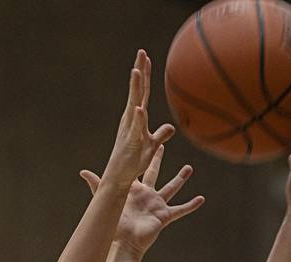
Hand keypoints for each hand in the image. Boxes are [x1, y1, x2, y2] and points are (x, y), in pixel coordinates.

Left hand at [80, 145, 203, 258]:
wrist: (124, 245)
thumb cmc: (114, 227)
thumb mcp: (107, 201)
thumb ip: (97, 185)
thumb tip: (83, 171)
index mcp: (133, 190)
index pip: (137, 168)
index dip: (139, 156)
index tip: (140, 142)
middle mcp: (146, 195)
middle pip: (154, 172)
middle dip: (158, 158)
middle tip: (164, 144)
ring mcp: (156, 205)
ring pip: (171, 188)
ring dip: (180, 179)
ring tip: (189, 168)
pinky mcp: (164, 216)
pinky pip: (181, 210)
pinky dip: (191, 205)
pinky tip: (201, 199)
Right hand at [101, 50, 174, 190]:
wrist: (119, 178)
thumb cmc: (134, 162)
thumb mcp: (151, 146)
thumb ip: (160, 136)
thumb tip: (171, 127)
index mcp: (136, 119)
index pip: (142, 93)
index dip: (144, 75)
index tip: (145, 57)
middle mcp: (131, 121)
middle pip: (137, 93)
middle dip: (139, 73)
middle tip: (141, 52)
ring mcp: (130, 130)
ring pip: (134, 106)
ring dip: (135, 90)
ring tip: (136, 71)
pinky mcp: (131, 143)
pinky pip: (136, 129)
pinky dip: (137, 118)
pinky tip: (139, 108)